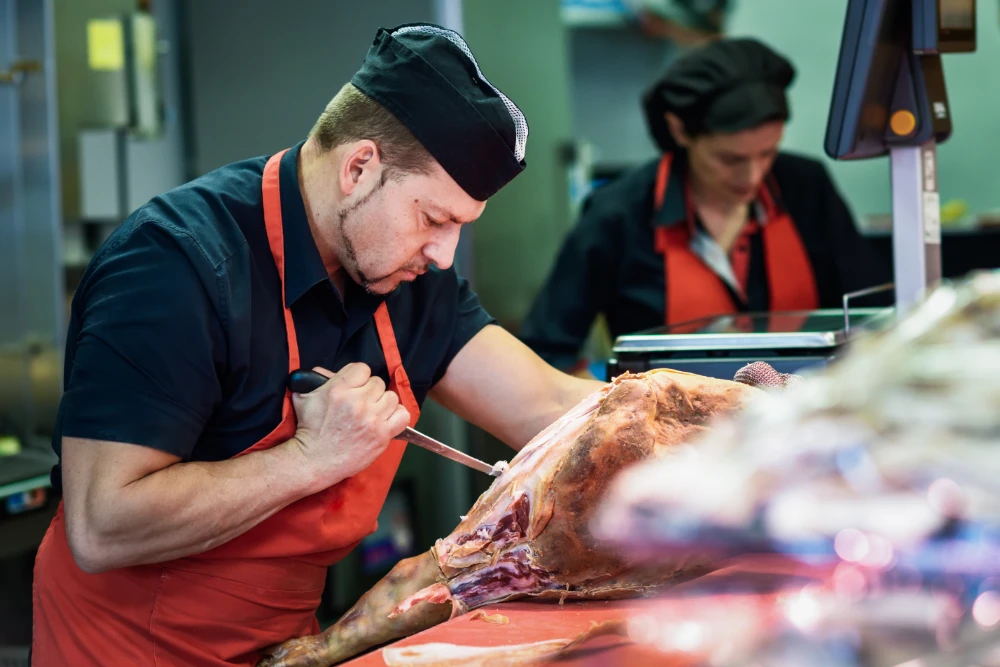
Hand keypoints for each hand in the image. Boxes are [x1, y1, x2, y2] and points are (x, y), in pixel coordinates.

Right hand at [291, 363, 409, 485]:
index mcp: (338, 389)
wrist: (315, 461)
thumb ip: (317, 379)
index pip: (362, 369)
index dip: (359, 377)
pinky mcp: (382, 435)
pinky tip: (385, 420)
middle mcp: (357, 402)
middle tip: (361, 403)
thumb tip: (328, 372)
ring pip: (391, 397)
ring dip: (383, 403)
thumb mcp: (304, 398)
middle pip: (378, 383)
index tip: (355, 387)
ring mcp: (371, 419)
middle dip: (369, 392)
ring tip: (372, 412)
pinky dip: (397, 416)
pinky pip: (403, 415)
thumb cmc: (309, 430)